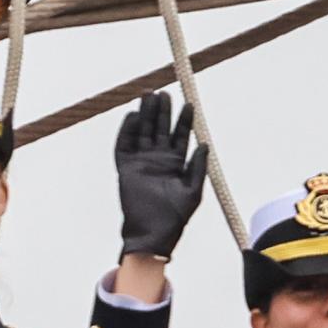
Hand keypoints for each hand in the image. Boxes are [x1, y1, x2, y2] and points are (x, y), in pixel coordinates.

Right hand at [115, 92, 206, 258]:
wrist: (152, 233)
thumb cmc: (175, 216)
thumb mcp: (193, 191)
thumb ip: (197, 167)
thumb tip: (204, 144)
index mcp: (176, 163)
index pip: (180, 135)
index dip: (184, 120)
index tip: (188, 104)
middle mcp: (158, 159)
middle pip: (159, 128)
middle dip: (162, 111)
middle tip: (164, 94)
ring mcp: (140, 162)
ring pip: (142, 132)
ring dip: (145, 115)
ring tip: (149, 96)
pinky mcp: (125, 168)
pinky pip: (124, 145)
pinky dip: (126, 131)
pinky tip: (132, 116)